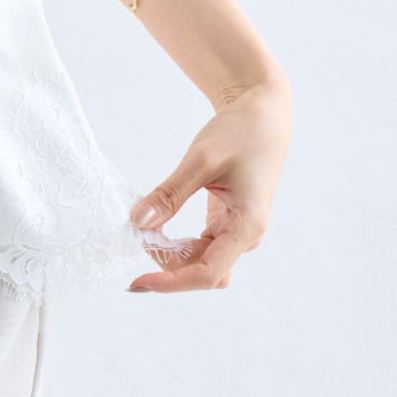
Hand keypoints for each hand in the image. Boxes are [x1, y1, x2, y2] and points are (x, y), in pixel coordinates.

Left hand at [125, 74, 291, 292]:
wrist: (263, 115)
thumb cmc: (239, 133)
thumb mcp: (201, 160)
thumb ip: (169, 194)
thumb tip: (138, 223)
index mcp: (247, 227)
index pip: (207, 273)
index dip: (170, 282)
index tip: (136, 281)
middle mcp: (245, 236)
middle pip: (202, 271)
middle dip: (167, 266)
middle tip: (134, 241)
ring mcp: (237, 231)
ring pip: (200, 260)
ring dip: (170, 254)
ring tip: (142, 232)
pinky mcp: (227, 221)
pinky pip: (201, 245)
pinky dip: (177, 241)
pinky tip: (156, 229)